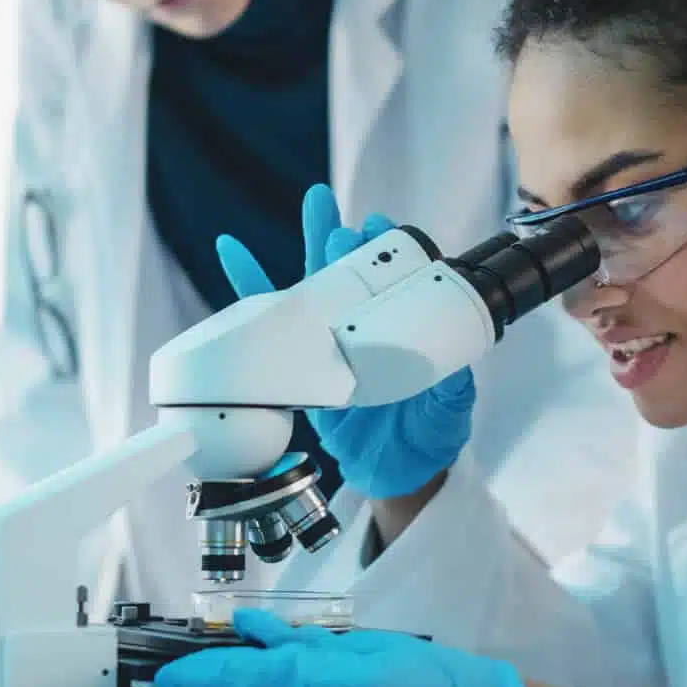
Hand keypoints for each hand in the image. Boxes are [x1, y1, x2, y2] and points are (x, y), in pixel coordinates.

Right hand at [216, 184, 474, 498]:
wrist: (395, 478)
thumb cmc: (427, 441)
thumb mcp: (447, 416)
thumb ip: (450, 394)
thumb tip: (453, 372)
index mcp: (404, 334)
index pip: (394, 279)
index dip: (385, 249)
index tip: (376, 227)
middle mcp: (366, 330)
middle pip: (348, 272)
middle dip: (336, 235)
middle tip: (326, 208)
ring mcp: (332, 346)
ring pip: (313, 287)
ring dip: (305, 246)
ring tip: (299, 208)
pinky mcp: (301, 367)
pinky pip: (270, 326)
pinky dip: (249, 290)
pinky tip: (232, 253)